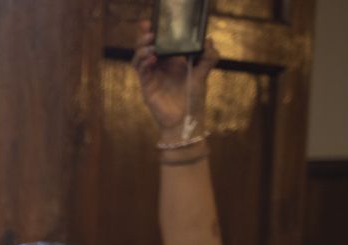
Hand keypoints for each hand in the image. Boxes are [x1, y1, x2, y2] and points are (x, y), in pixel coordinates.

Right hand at [133, 20, 218, 134]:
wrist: (185, 120)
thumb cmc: (193, 100)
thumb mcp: (203, 74)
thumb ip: (208, 57)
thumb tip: (208, 39)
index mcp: (172, 61)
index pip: (161, 42)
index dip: (156, 32)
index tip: (154, 22)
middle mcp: (160, 67)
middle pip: (146, 47)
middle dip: (145, 37)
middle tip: (149, 29)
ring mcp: (151, 76)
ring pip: (139, 57)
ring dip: (142, 49)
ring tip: (151, 45)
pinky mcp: (146, 86)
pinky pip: (141, 71)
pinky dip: (144, 63)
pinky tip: (152, 59)